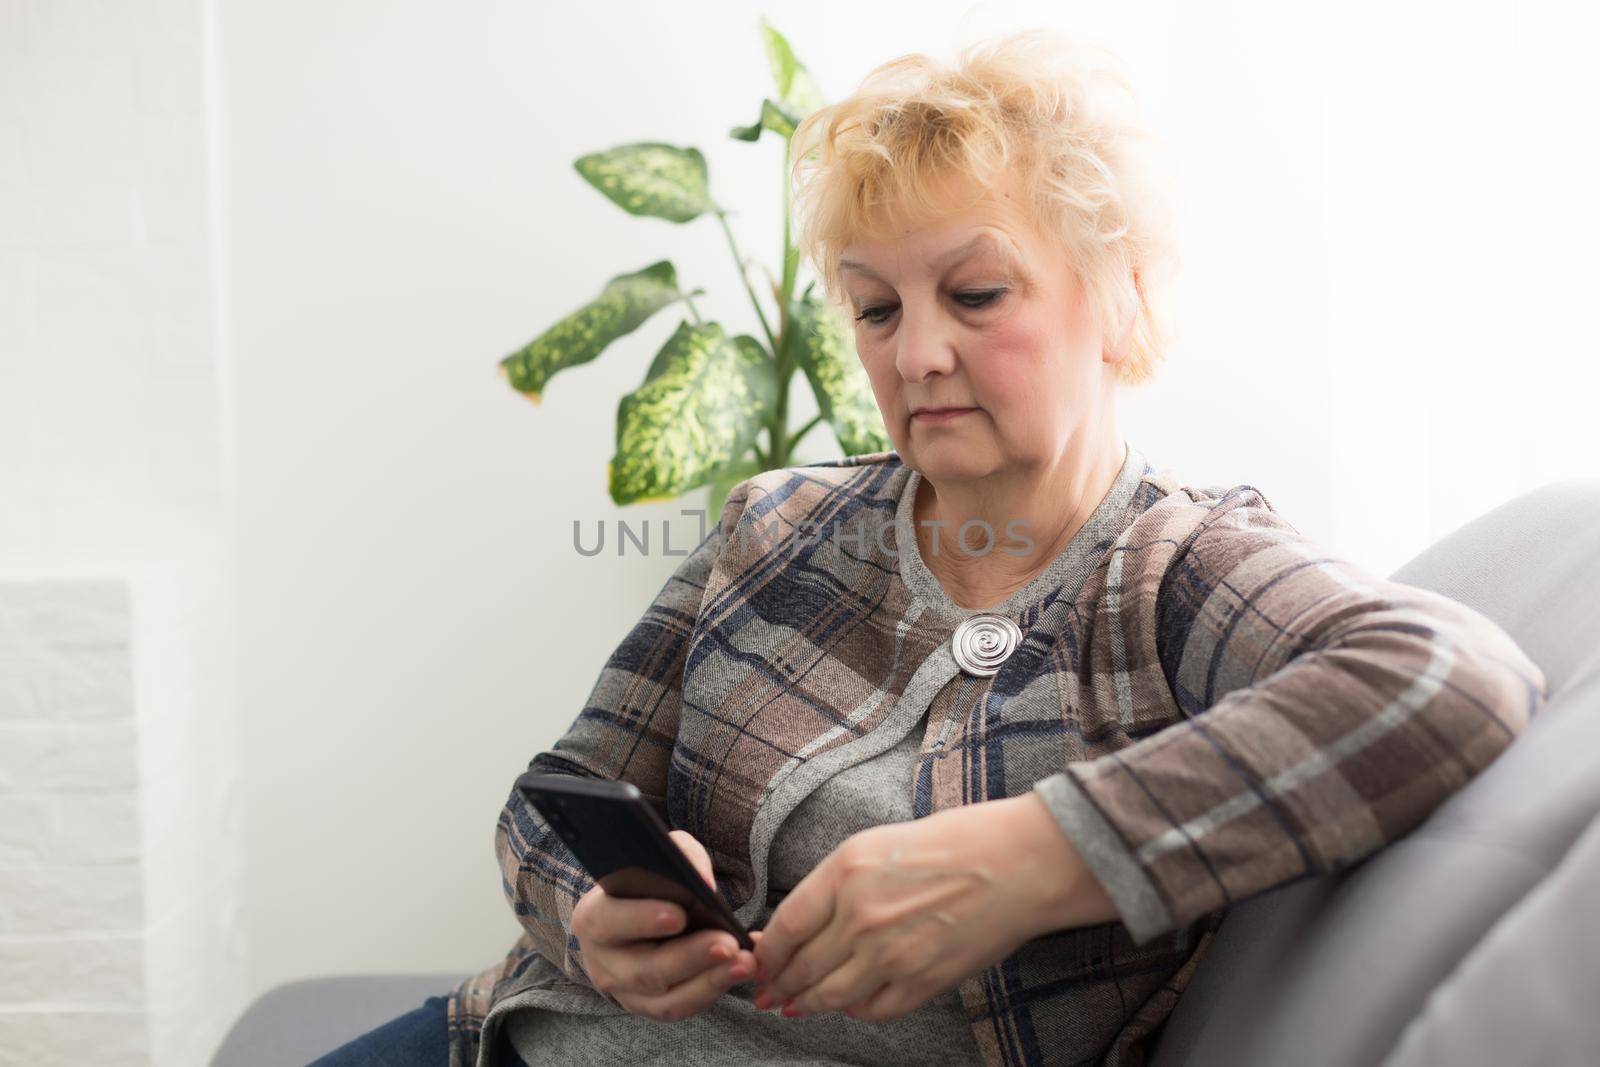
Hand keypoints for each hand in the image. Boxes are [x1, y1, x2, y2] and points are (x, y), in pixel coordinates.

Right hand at [571, 828, 758, 1020]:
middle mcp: (602, 961)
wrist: (631, 916)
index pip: (610, 921)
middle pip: (645, 969)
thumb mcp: (657, 857)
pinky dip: (712, 991)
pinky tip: (739, 972)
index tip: (679, 915)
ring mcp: (623, 991)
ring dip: (710, 982)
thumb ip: (681, 858)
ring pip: (665, 999)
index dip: (642, 919)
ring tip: (745, 963)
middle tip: (729, 944)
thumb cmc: (646, 882)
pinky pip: (680, 1008)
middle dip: (691, 957)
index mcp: (592, 918)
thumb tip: (704, 882)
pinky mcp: (646, 1007)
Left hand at [749, 793, 1115, 1020]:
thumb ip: (835, 885)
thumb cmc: (952, 842)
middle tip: (765, 994)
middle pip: (801, 966)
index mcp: (845, 871)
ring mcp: (890, 955)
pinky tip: (848, 1005)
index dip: (764, 950)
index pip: (785, 925)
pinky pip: (871, 1009)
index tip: (755, 959)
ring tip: (793, 1007)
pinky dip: (854, 1010)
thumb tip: (800, 921)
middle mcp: (860, 916)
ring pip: (829, 995)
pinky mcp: (920, 982)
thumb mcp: (876, 844)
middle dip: (778, 984)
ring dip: (806, 1004)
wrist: (1018, 864)